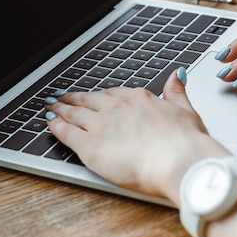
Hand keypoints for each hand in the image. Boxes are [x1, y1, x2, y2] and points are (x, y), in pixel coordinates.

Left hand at [45, 68, 228, 205]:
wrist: (180, 161)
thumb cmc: (186, 142)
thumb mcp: (185, 110)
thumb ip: (176, 92)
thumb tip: (176, 76)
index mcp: (139, 99)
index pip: (112, 94)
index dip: (99, 96)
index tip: (92, 97)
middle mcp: (117, 108)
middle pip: (88, 101)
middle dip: (72, 99)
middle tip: (60, 98)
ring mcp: (102, 125)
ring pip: (74, 114)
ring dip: (60, 110)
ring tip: (50, 108)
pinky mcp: (90, 146)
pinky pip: (66, 133)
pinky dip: (56, 127)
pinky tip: (50, 125)